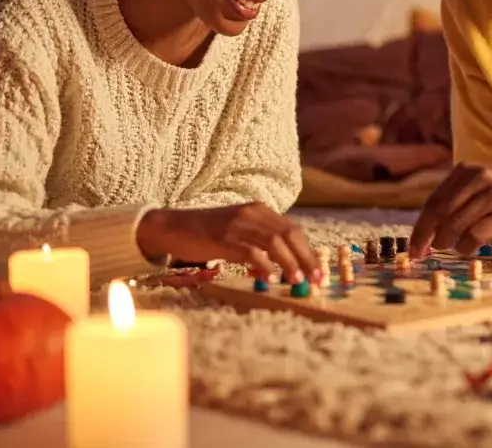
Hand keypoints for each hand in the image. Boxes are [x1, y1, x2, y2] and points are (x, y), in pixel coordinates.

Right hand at [136, 202, 319, 284]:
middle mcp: (253, 213)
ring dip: (289, 263)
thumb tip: (284, 265)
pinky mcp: (224, 236)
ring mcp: (238, 224)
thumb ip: (260, 242)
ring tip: (297, 280)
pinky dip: (264, 265)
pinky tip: (269, 278)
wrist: (173, 226)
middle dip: (306, 258)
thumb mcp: (239, 232)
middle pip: (289, 235)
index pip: (292, 230)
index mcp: (260, 210)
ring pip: (274, 242)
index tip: (318, 271)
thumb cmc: (207, 234)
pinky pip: (251, 251)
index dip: (308, 251)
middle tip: (315, 279)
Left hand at [410, 162, 491, 257]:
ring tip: (450, 247)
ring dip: (447, 242)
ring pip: (456, 224)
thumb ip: (457, 198)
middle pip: (441, 212)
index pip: (434, 200)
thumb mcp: (481, 181)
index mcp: (466, 170)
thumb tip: (427, 229)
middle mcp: (478, 178)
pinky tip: (467, 248)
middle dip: (428, 236)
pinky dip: (466, 246)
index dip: (421, 226)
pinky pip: (476, 235)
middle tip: (423, 252)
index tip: (413, 246)